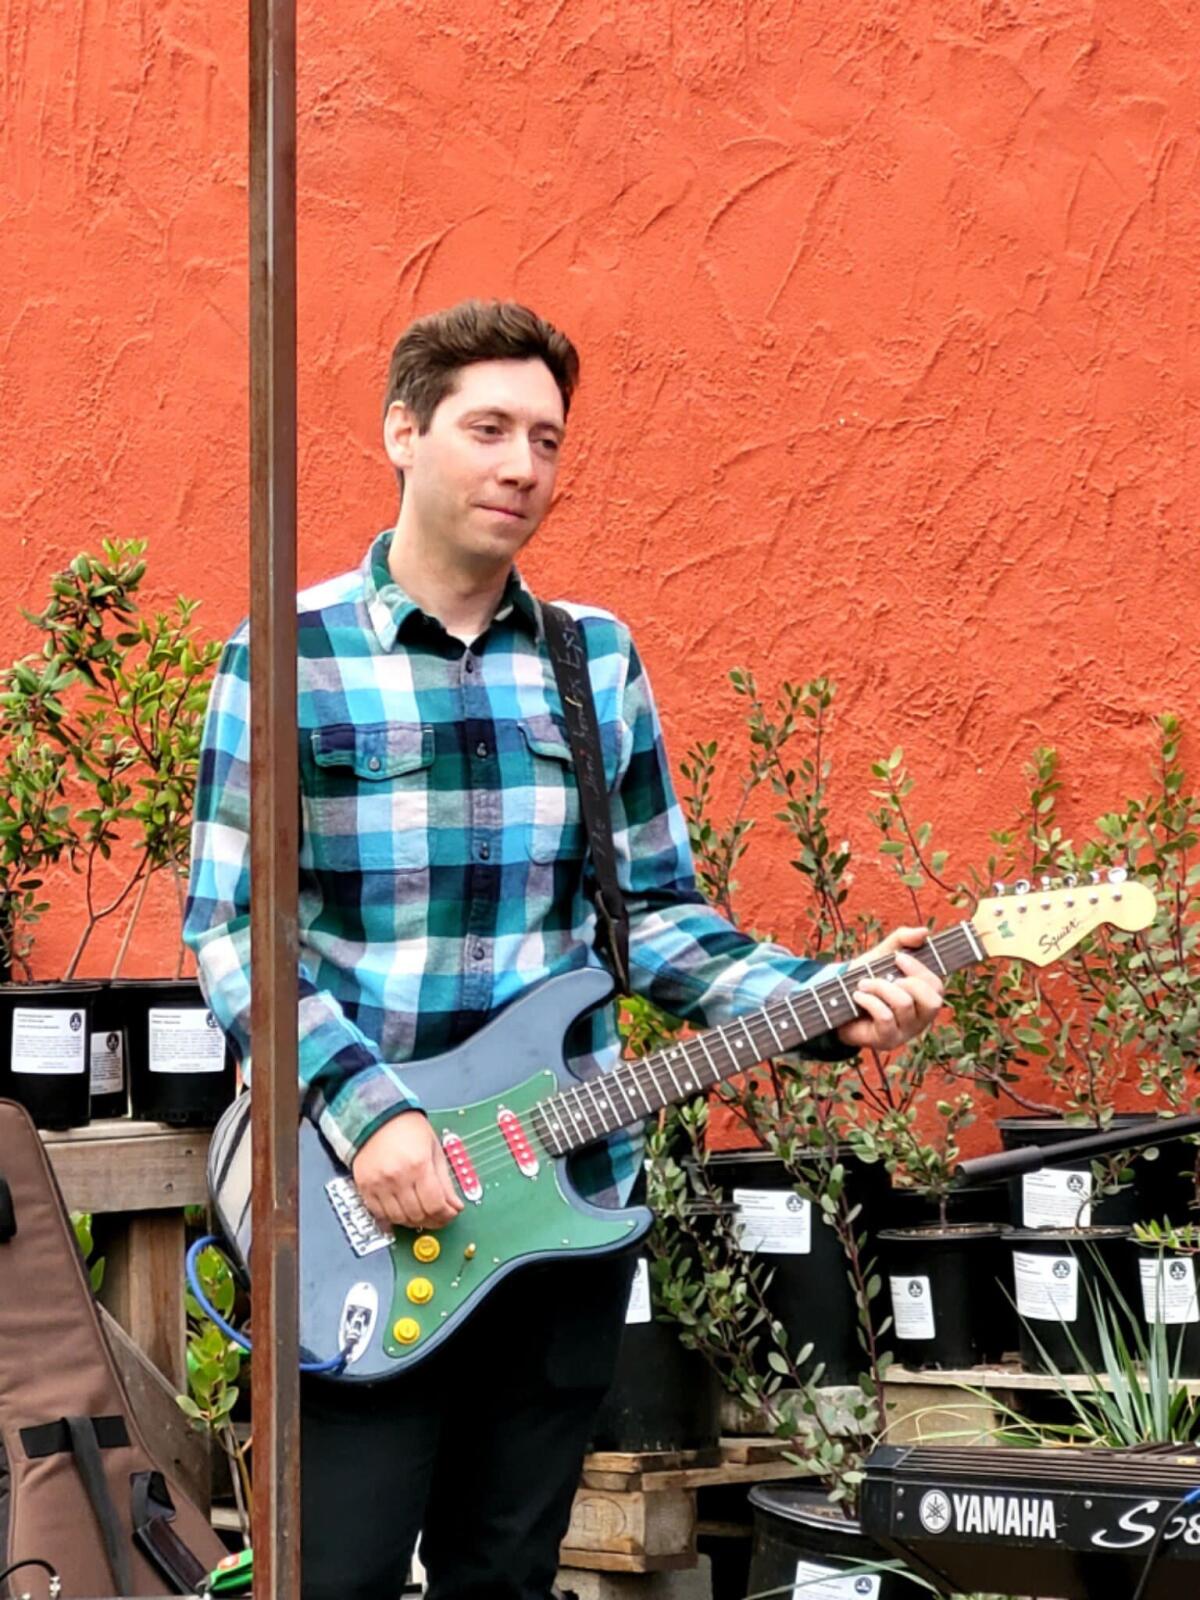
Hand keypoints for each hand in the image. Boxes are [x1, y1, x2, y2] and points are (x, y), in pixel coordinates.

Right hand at [352, 1111, 464, 1229]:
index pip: (435, 1205)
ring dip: (414, 1221)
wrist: (377, 1118)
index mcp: (419, 1165)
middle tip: (439, 1216)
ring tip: (422, 1214)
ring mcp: (379, 1184)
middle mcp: (397, 1177)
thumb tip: (455, 1205)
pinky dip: (394, 1218)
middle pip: (418, 1215)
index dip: (446, 1215)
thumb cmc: (407, 1129)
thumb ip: (445, 1181)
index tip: (451, 1213)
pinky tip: (403, 1211)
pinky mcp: (365, 1188)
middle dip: (433, 1220)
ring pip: (399, 1219)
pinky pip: (380, 1214)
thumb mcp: (434, 1149)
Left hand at [835, 926, 944, 1052]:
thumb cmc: (867, 978)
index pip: (937, 986)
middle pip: (932, 1000)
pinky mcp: (887, 1039)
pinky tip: (857, 996)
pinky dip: (869, 1001)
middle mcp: (921, 1017)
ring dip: (880, 987)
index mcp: (925, 997)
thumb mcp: (882, 954)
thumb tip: (924, 932)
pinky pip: (886, 1017)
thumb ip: (902, 939)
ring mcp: (905, 1031)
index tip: (898, 958)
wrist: (837, 1003)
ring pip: (904, 1004)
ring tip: (863, 984)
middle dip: (906, 981)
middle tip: (883, 976)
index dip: (919, 969)